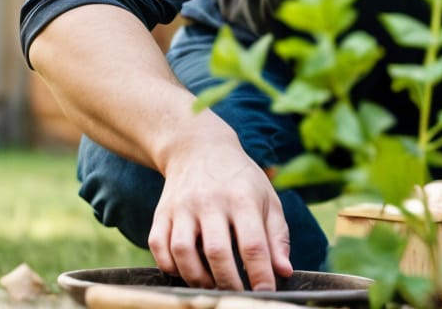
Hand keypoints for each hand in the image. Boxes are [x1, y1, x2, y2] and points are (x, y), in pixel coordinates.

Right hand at [149, 132, 293, 289]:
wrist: (199, 148)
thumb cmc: (241, 180)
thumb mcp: (267, 199)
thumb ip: (277, 236)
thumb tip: (283, 271)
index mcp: (242, 198)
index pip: (253, 244)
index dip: (260, 273)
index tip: (265, 292)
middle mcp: (210, 202)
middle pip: (217, 251)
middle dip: (228, 282)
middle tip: (237, 294)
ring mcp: (182, 208)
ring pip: (183, 252)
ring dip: (197, 278)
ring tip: (211, 286)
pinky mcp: (161, 213)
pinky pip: (158, 246)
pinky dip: (169, 266)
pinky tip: (184, 272)